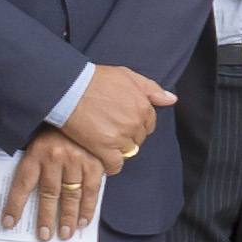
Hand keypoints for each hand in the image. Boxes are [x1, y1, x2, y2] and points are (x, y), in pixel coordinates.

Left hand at [0, 128, 111, 238]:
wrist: (80, 105)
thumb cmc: (55, 128)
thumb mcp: (37, 140)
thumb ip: (34, 163)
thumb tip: (27, 195)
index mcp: (36, 151)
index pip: (22, 183)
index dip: (15, 205)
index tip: (9, 223)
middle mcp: (55, 157)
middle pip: (49, 193)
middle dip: (46, 217)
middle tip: (45, 235)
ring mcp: (77, 160)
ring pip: (71, 194)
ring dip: (68, 217)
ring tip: (65, 233)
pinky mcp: (95, 162)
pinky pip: (92, 189)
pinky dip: (88, 208)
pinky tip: (84, 221)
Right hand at [56, 65, 173, 164]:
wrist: (69, 87)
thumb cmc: (95, 79)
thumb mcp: (127, 75)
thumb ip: (152, 89)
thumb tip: (171, 99)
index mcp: (143, 106)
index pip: (149, 124)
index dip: (137, 124)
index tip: (125, 123)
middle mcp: (135, 123)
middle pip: (138, 138)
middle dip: (129, 136)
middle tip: (113, 131)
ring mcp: (120, 136)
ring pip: (128, 151)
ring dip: (119, 149)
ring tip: (105, 142)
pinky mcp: (104, 148)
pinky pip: (115, 165)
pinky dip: (112, 166)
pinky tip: (105, 160)